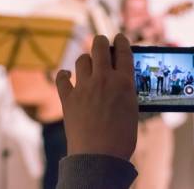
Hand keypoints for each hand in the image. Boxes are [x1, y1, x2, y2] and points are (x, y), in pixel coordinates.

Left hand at [56, 34, 137, 159]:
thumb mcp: (132, 110)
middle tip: (101, 41)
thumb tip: (119, 79)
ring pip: (82, 59)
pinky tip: (66, 75)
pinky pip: (61, 78)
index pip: (123, 51)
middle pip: (99, 47)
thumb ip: (125, 91)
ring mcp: (84, 87)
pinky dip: (64, 75)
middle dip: (100, 41)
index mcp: (124, 82)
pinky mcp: (68, 97)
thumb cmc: (121, 138)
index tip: (120, 37)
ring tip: (88, 63)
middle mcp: (103, 79)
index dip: (121, 41)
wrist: (99, 156)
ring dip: (86, 59)